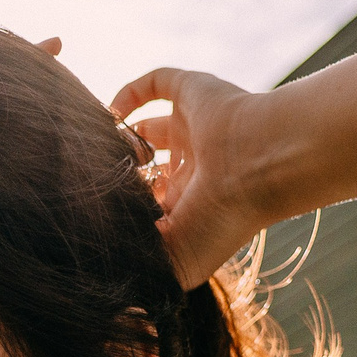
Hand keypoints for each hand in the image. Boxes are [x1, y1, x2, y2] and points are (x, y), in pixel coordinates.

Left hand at [110, 68, 290, 289]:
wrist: (259, 168)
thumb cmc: (223, 221)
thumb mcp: (178, 263)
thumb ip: (144, 269)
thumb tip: (108, 272)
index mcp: (195, 204)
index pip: (151, 205)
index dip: (127, 207)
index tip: (99, 212)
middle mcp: (195, 166)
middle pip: (147, 167)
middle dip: (122, 174)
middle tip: (98, 179)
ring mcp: (194, 128)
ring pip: (148, 129)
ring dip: (122, 136)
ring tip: (98, 148)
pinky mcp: (193, 93)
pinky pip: (156, 83)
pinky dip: (128, 93)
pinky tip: (108, 112)